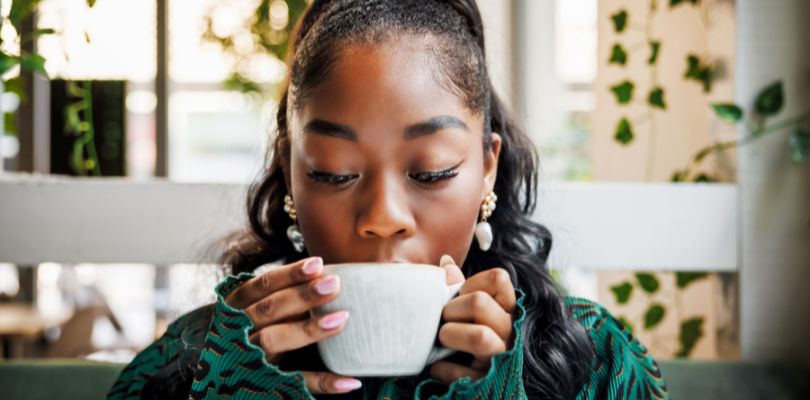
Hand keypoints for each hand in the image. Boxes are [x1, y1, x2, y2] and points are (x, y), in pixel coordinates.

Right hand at [225, 257, 362, 393]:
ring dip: (308, 330)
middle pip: (269, 309)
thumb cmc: (249, 329)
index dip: (290, 274)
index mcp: (237, 306)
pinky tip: (350, 381)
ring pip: (274, 340)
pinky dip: (322, 382)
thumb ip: (281, 296)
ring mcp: (249, 357)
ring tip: (341, 320)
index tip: (318, 264)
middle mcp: (238, 329)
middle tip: (334, 285)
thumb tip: (325, 275)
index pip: (262, 285)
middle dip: (302, 296)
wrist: (214, 373)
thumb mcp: (253, 309)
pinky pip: (294, 383)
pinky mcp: (264, 384)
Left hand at [430, 256, 516, 385]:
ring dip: (450, 335)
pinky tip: (440, 366)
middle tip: (444, 320)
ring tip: (442, 339)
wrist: (482, 385)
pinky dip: (443, 369)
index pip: (498, 278)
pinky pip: (462, 372)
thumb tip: (445, 263)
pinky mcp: (490, 382)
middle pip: (479, 302)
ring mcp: (504, 357)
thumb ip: (458, 289)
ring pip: (479, 336)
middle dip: (451, 310)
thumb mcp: (468, 311)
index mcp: (508, 308)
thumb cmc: (470, 337)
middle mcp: (511, 330)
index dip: (470, 283)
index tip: (459, 296)